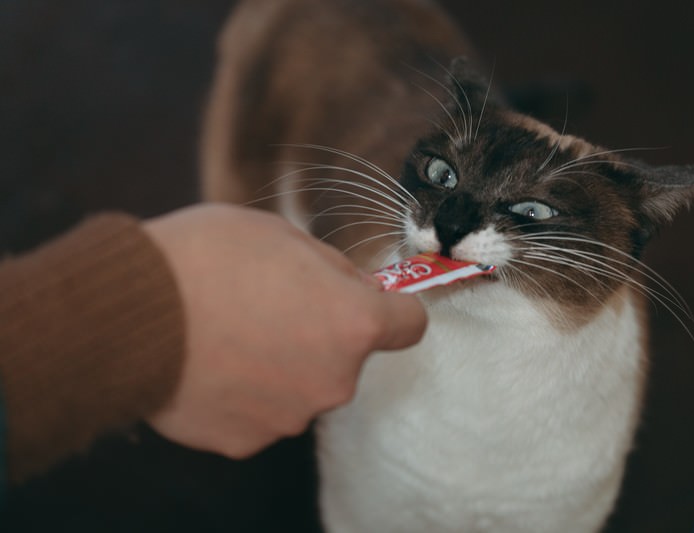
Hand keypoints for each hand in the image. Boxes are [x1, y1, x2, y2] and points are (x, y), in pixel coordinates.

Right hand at [143, 203, 426, 457]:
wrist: (129, 313)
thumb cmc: (206, 259)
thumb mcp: (283, 234)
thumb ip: (333, 268)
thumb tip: (353, 286)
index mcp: (353, 323)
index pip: (409, 323)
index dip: (393, 309)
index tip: (374, 303)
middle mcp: (334, 380)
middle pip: (347, 356)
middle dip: (321, 333)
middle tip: (271, 305)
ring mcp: (291, 416)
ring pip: (303, 385)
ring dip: (281, 364)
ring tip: (230, 332)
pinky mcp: (246, 440)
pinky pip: (260, 412)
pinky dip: (245, 393)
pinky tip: (210, 363)